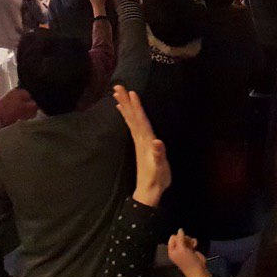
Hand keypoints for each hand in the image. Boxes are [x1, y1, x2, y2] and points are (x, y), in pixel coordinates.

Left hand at [113, 85, 169, 206]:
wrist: (149, 191)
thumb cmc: (157, 179)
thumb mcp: (161, 168)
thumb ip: (159, 155)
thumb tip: (157, 142)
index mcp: (146, 141)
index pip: (140, 120)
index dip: (137, 107)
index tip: (131, 92)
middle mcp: (140, 139)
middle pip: (132, 116)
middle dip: (125, 101)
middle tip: (117, 86)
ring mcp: (138, 141)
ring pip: (130, 119)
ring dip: (124, 106)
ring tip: (116, 94)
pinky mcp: (139, 144)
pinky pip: (131, 125)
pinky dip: (126, 116)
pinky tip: (123, 110)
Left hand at [167, 229, 210, 276]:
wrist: (198, 270)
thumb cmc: (188, 261)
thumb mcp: (181, 249)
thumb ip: (180, 238)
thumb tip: (180, 229)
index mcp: (172, 250)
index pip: (172, 238)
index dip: (178, 237)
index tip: (183, 241)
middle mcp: (177, 249)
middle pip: (180, 237)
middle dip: (185, 238)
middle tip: (188, 243)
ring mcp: (184, 249)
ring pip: (186, 238)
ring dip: (190, 240)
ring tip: (192, 245)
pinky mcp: (191, 249)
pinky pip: (191, 241)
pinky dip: (194, 242)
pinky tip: (195, 245)